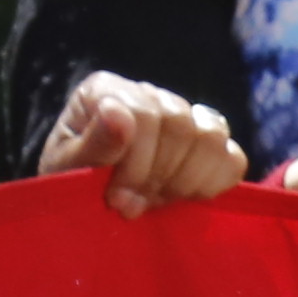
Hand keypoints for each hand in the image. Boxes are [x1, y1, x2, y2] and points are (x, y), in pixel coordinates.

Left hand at [36, 72, 247, 218]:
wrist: (79, 207)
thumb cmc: (64, 184)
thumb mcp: (64, 169)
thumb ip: (91, 144)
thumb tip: (118, 112)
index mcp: (108, 90)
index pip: (144, 113)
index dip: (136, 162)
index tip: (116, 199)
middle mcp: (149, 94)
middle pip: (180, 124)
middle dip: (158, 175)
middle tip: (131, 207)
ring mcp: (184, 116)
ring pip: (212, 136)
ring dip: (184, 180)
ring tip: (155, 201)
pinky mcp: (208, 144)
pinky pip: (233, 157)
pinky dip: (214, 182)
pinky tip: (184, 199)